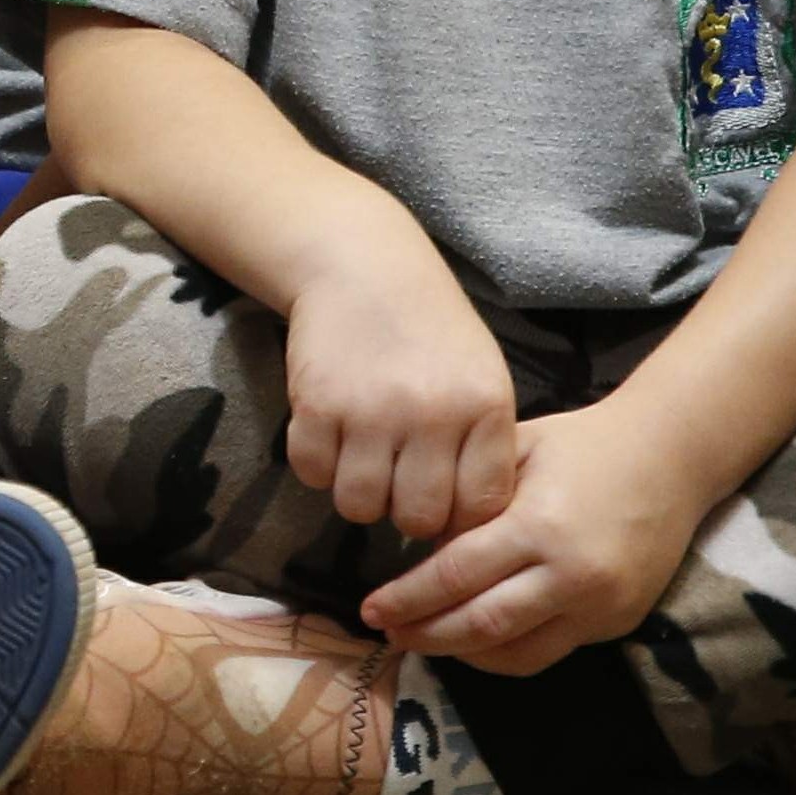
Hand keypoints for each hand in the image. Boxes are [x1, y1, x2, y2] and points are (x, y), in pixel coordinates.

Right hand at [278, 243, 520, 542]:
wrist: (362, 266)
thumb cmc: (432, 332)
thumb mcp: (483, 380)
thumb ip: (483, 448)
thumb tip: (469, 528)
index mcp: (483, 408)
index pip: (480, 507)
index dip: (460, 518)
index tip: (444, 501)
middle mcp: (431, 413)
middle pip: (417, 517)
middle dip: (405, 511)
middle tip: (397, 483)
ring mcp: (370, 410)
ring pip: (359, 505)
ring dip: (357, 493)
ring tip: (363, 461)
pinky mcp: (316, 402)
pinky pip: (311, 472)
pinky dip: (317, 464)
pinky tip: (330, 436)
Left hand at [357, 398, 714, 669]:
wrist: (669, 458)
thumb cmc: (581, 444)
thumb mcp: (515, 451)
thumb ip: (470, 499)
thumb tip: (420, 545)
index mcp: (538, 526)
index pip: (456, 576)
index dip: (409, 598)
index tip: (371, 608)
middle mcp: (570, 576)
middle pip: (481, 625)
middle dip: (427, 635)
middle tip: (388, 633)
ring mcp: (599, 606)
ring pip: (517, 653)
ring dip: (463, 654)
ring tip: (425, 640)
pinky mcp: (617, 622)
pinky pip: (551, 652)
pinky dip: (506, 654)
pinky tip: (476, 641)